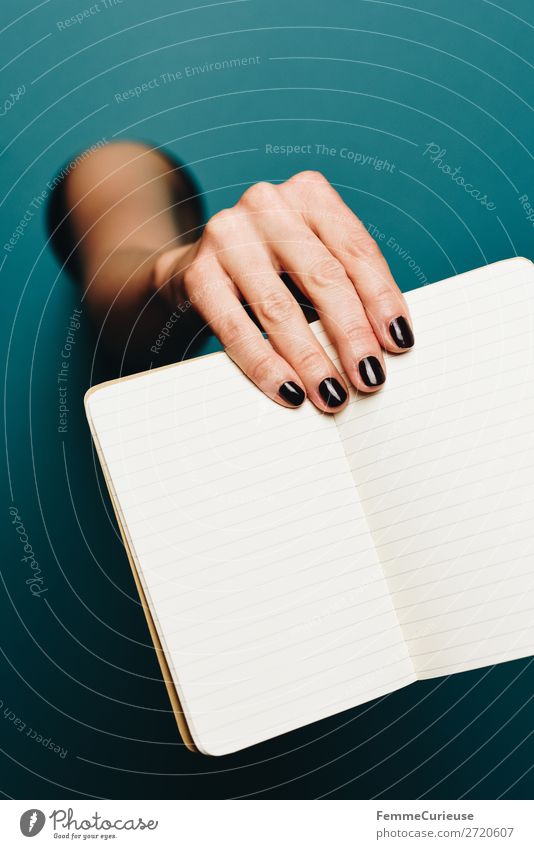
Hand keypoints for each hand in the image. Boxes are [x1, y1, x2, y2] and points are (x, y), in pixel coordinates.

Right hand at [153, 170, 413, 412]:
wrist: (193, 267)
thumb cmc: (270, 268)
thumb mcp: (311, 261)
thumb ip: (344, 287)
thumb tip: (383, 346)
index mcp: (309, 194)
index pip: (357, 250)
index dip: (382, 299)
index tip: (399, 342)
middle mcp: (268, 205)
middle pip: (323, 277)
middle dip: (351, 335)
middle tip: (369, 377)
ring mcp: (228, 235)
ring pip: (279, 307)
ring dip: (311, 359)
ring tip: (332, 395)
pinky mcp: (198, 272)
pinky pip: (236, 328)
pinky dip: (265, 365)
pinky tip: (287, 390)